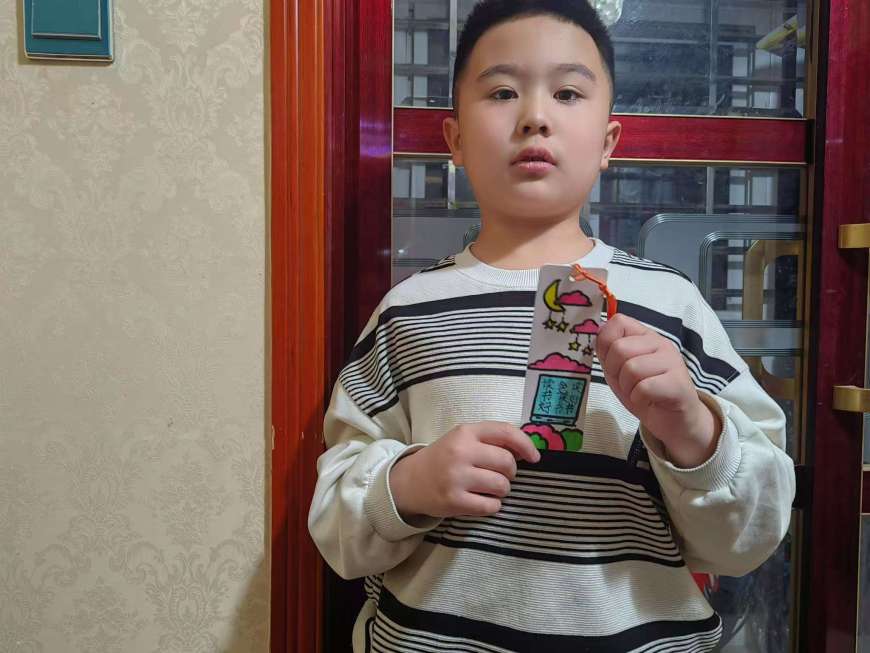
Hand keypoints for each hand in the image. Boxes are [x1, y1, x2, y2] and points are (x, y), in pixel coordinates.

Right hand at [389, 421, 540, 519]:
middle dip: (510, 473)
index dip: (526, 445)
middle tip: (499, 476)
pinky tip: (479, 500)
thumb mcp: (462, 440)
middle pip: (508, 463)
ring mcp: (457, 477)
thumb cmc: (443, 458)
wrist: (409, 481)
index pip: (506, 432)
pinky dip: (491, 505)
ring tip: (487, 488)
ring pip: (502, 486)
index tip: (534, 457)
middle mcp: (461, 452)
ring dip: (501, 490)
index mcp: (465, 432)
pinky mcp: (454, 500)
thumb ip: (490, 440)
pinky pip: (491, 506)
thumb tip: (528, 451)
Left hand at [596, 314, 719, 467]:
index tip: (613, 363)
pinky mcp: (678, 384)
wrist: (674, 421)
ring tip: (639, 393)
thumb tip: (599, 329)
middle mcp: (661, 344)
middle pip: (620, 348)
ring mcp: (672, 362)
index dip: (606, 344)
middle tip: (628, 383)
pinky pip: (644, 388)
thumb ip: (608, 350)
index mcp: (646, 336)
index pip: (618, 322)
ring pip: (631, 369)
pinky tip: (648, 400)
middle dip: (615, 371)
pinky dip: (639, 398)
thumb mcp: (619, 370)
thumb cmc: (645, 393)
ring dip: (628, 388)